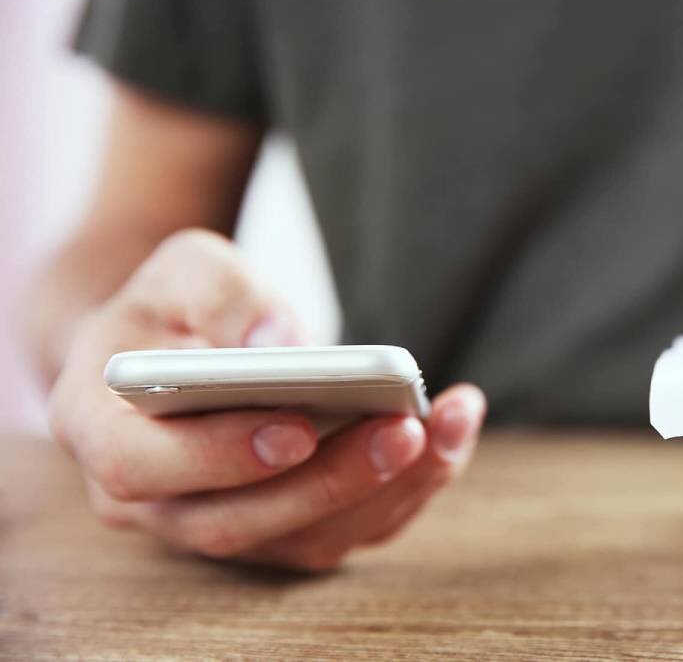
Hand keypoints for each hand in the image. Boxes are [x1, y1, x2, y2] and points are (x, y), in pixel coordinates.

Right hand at [48, 229, 485, 570]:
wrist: (179, 347)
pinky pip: (350, 527)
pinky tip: (455, 429)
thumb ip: (218, 293)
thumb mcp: (181, 269)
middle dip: (331, 479)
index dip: (219, 456)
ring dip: (388, 489)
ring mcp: (223, 523)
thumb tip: (282, 341)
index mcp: (102, 432)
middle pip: (237, 522)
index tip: (296, 427)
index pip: (141, 469)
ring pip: (305, 538)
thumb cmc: (176, 307)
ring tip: (450, 422)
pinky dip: (410, 486)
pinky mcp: (285, 530)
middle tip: (403, 427)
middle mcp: (156, 502)